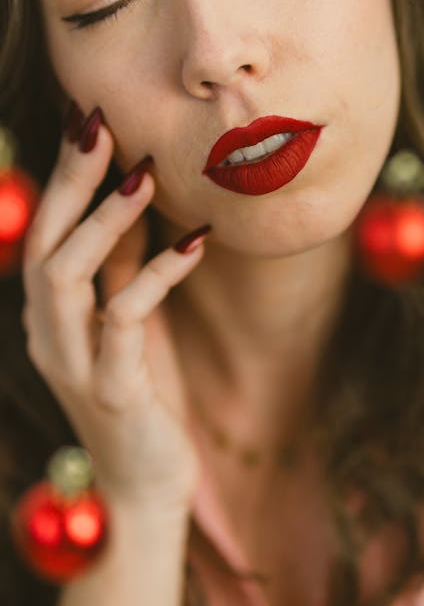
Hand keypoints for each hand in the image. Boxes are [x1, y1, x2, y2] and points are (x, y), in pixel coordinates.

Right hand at [22, 108, 207, 511]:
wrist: (146, 484)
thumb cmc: (139, 392)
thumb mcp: (127, 321)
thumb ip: (121, 267)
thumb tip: (133, 201)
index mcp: (49, 315)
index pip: (46, 232)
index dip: (62, 175)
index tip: (86, 121)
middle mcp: (48, 334)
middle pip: (46, 242)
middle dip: (72, 180)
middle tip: (100, 125)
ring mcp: (72, 363)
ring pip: (67, 275)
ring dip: (106, 220)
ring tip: (145, 173)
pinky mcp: (111, 389)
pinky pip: (126, 318)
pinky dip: (157, 274)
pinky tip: (195, 242)